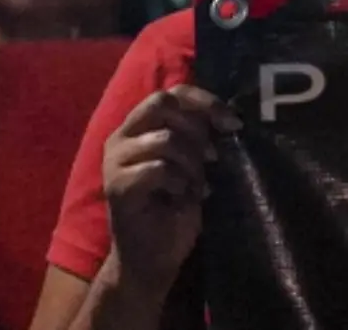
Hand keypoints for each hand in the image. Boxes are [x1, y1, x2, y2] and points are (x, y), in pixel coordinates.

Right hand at [101, 85, 239, 290]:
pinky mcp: (116, 186)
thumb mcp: (195, 161)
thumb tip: (231, 115)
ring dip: (191, 163)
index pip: (173, 93)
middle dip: (197, 130)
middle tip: (212, 158)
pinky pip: (159, 168)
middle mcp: (121, 138)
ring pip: (165, 138)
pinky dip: (180, 183)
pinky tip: (182, 198)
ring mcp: (114, 161)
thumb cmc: (177, 205)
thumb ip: (200, 134)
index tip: (233, 123)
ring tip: (195, 185)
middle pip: (162, 105)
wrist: (154, 254)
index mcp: (140, 127)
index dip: (206, 101)